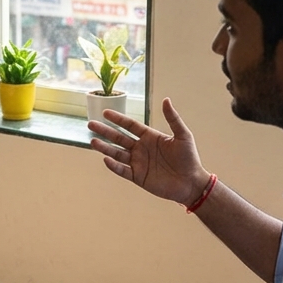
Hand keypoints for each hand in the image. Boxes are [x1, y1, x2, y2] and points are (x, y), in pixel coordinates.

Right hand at [88, 98, 210, 204]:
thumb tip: (166, 99)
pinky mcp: (138, 177)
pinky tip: (106, 159)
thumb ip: (173, 118)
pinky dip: (114, 166)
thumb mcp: (183, 135)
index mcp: (150, 137)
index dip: (118, 119)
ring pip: (117, 154)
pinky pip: (123, 171)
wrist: (191, 183)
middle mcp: (141, 149)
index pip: (130, 126)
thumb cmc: (189, 158)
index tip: (105, 112)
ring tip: (93, 142)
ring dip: (105, 148)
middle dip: (105, 131)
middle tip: (91, 124)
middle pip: (119, 138)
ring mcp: (138, 163)